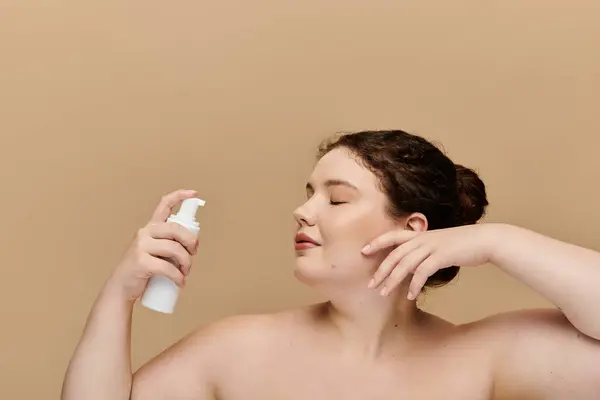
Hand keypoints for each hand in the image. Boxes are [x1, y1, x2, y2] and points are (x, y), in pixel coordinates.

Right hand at [106, 189, 199, 301]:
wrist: (121, 288)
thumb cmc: (143, 270)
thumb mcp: (155, 251)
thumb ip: (169, 244)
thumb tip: (193, 245)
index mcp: (150, 228)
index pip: (164, 205)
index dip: (180, 196)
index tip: (194, 193)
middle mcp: (144, 233)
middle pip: (176, 229)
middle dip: (191, 241)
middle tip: (194, 253)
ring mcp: (141, 246)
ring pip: (175, 249)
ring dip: (186, 263)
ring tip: (185, 272)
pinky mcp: (140, 261)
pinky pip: (167, 267)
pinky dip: (177, 277)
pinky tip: (180, 282)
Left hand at [362, 224, 495, 299]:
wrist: (486, 240)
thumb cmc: (464, 245)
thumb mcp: (440, 244)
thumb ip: (425, 251)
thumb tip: (414, 265)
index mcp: (421, 234)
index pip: (393, 236)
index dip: (377, 242)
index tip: (363, 251)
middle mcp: (423, 238)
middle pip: (395, 254)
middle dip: (381, 270)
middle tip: (371, 284)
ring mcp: (432, 246)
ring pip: (405, 264)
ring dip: (393, 280)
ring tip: (384, 293)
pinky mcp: (442, 255)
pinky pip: (422, 272)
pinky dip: (414, 284)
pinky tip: (410, 295)